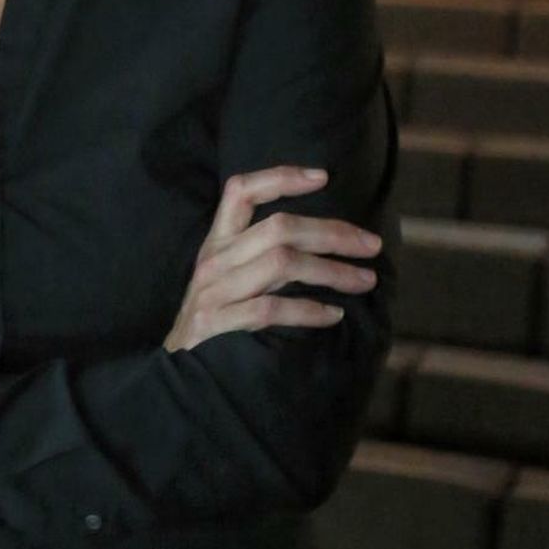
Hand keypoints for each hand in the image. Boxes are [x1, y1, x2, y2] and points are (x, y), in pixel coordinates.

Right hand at [164, 165, 381, 353]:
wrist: (176, 371)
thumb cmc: (213, 322)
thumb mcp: (227, 278)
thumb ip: (259, 257)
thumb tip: (323, 245)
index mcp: (217, 242)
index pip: (241, 191)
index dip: (281, 177)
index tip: (323, 177)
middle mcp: (214, 259)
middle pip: (279, 227)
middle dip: (332, 233)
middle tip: (371, 245)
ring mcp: (214, 291)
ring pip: (281, 263)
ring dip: (331, 271)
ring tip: (365, 281)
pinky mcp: (215, 323)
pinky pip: (270, 309)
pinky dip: (308, 310)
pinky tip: (333, 316)